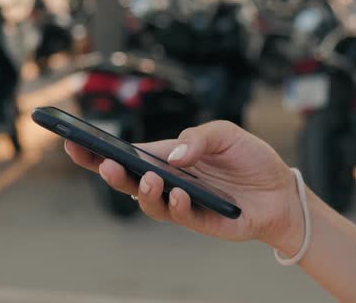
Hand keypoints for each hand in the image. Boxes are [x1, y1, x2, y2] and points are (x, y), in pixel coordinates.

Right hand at [64, 121, 304, 250]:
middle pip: (129, 180)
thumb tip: (174, 155)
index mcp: (172, 158)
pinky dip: (176, 204)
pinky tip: (178, 192)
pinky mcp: (201, 221)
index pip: (131, 155)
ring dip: (142, 190)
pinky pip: (181, 216)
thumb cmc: (252, 160)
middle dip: (108, 172)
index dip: (101, 150)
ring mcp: (184, 203)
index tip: (73, 140)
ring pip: (149, 202)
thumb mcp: (228, 134)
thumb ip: (200, 137)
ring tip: (146, 177)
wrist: (282, 191)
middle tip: (97, 161)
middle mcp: (172, 181)